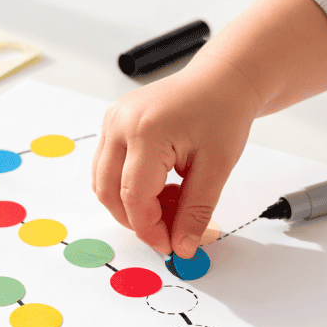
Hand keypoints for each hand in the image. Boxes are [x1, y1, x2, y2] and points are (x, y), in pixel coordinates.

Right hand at [91, 53, 258, 256]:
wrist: (221, 79)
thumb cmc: (222, 112)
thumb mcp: (217, 167)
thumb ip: (195, 211)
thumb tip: (181, 247)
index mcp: (147, 132)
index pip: (134, 197)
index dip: (149, 228)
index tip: (170, 245)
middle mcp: (120, 124)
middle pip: (109, 192)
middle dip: (136, 220)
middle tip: (170, 230)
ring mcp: (112, 122)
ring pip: (103, 183)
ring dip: (131, 205)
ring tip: (170, 202)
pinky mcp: (112, 124)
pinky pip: (107, 168)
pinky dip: (128, 187)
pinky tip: (160, 186)